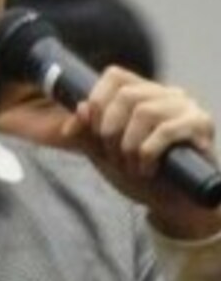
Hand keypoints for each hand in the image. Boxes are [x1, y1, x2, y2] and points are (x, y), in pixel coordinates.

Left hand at [62, 66, 219, 237]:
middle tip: (112, 156)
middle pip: (127, 95)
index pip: (114, 76)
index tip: (91, 130)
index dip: (97, 100)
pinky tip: (146, 169)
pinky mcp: (202, 125)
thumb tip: (79, 109)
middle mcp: (166, 93)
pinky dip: (148, 153)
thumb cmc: (139, 173)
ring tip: (129, 165)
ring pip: (145, 112)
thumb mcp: (103, 152)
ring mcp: (186, 107)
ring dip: (129, 145)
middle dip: (110, 130)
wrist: (175, 205)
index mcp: (142, 91)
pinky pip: (167, 131)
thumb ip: (85, 131)